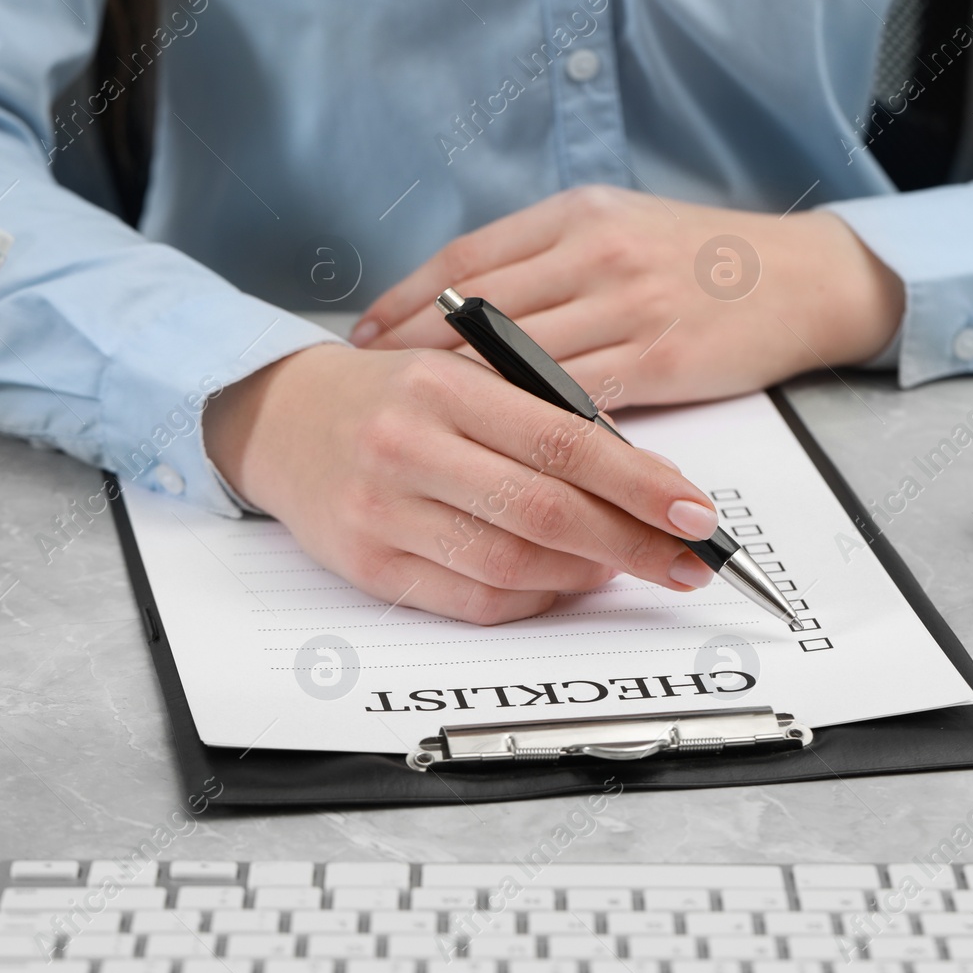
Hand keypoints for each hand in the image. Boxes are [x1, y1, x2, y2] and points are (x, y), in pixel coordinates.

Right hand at [202, 343, 723, 624]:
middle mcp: (409, 445)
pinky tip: (562, 581)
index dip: (640, 482)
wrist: (277, 416)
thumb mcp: (461, 374)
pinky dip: (532, 597)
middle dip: (631, 542)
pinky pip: (471, 598)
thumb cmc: (389, 395)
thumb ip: (537, 414)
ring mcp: (383, 510)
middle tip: (687, 560)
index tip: (695, 510)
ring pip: (512, 562)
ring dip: (585, 573)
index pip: (564, 439)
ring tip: (626, 567)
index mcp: (444, 384)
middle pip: (545, 509)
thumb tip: (639, 478)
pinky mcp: (366, 564)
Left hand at [350, 185, 903, 408]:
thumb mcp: (620, 226)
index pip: (466, 262)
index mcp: (575, 214)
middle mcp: (594, 252)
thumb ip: (549, 258)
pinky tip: (496, 450)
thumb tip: (469, 306)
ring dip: (460, 398)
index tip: (362, 338)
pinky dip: (529, 425)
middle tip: (365, 395)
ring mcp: (628, 304)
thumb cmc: (705, 258)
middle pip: (477, 312)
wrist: (803, 277)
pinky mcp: (660, 358)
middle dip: (413, 357)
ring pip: (518, 359)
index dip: (404, 304)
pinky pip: (576, 399)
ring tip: (414, 430)